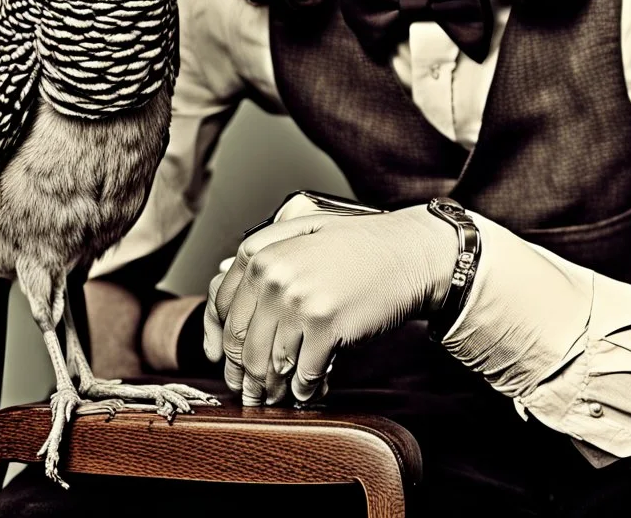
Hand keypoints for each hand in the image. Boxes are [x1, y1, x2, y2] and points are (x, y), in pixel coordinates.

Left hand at [203, 205, 456, 406]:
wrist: (410, 252)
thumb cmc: (359, 244)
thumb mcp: (303, 233)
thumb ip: (263, 254)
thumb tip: (220, 286)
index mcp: (261, 252)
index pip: (221, 307)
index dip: (220, 340)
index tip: (226, 360)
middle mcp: (273, 275)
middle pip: (241, 342)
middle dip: (244, 374)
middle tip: (250, 391)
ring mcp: (298, 301)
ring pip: (270, 363)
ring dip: (273, 388)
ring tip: (278, 398)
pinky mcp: (325, 326)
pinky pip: (304, 374)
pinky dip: (305, 390)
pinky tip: (311, 391)